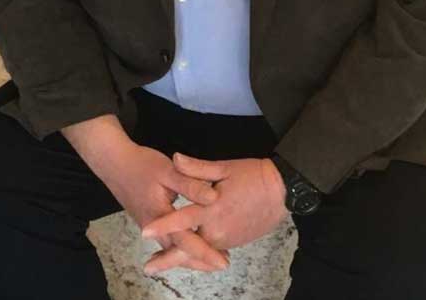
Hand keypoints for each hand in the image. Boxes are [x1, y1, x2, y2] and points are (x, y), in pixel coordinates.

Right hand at [95, 142, 229, 272]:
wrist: (114, 164)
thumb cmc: (141, 165)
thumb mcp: (168, 171)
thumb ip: (190, 185)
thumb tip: (214, 198)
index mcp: (161, 216)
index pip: (186, 241)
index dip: (205, 252)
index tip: (223, 261)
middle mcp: (154, 228)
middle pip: (179, 252)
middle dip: (201, 260)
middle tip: (223, 262)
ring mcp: (150, 227)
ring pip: (172, 248)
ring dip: (191, 254)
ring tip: (211, 257)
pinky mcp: (149, 222)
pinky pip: (167, 240)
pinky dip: (181, 245)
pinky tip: (190, 241)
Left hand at [140, 153, 288, 274]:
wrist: (281, 191)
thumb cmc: (252, 175)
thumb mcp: (224, 168)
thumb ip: (197, 168)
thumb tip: (175, 158)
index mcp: (212, 209)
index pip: (182, 219)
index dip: (163, 225)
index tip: (145, 232)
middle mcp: (217, 229)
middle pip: (188, 247)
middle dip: (167, 259)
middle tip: (148, 268)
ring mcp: (226, 239)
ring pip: (199, 251)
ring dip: (182, 257)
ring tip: (162, 262)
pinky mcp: (233, 242)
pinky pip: (211, 250)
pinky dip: (198, 253)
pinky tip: (188, 255)